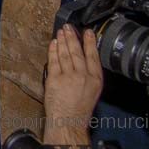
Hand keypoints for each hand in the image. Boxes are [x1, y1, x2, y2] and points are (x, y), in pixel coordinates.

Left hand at [42, 25, 102, 146]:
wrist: (68, 121)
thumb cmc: (80, 109)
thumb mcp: (92, 90)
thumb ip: (89, 74)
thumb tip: (83, 58)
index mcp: (95, 79)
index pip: (93, 56)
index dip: (90, 42)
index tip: (87, 32)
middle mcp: (83, 76)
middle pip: (77, 52)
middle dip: (72, 37)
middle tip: (69, 27)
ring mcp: (68, 77)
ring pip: (65, 54)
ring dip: (62, 41)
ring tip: (61, 32)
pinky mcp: (54, 79)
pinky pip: (54, 60)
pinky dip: (53, 50)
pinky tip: (53, 43)